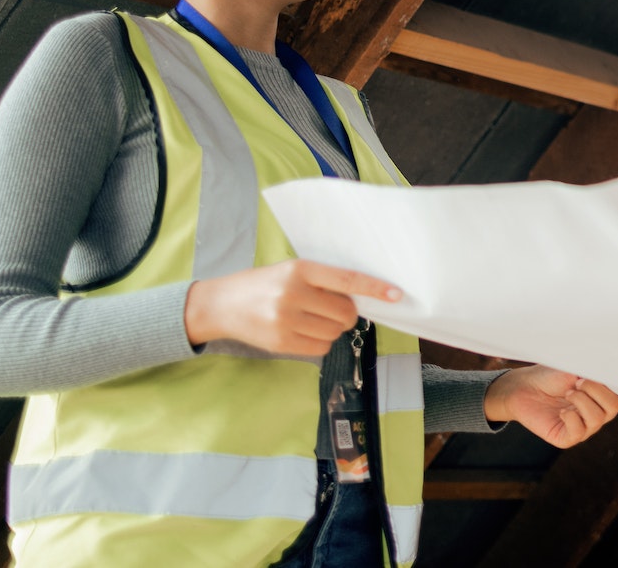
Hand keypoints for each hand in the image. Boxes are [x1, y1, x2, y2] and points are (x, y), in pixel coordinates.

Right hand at [183, 259, 399, 355]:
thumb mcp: (292, 270)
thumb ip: (323, 281)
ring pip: (334, 333)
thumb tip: (363, 297)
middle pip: (345, 313)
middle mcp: (293, 294)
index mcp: (300, 270)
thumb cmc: (265, 284)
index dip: (374, 288)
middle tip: (333, 309)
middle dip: (347, 314)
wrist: (222, 304)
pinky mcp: (279, 343)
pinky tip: (303, 331)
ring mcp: (285, 321)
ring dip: (332, 328)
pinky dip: (320, 342)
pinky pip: (319, 348)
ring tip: (311, 318)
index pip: (347, 280)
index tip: (396, 294)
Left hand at [483, 366, 617, 447]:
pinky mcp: (569, 438)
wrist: (523, 386)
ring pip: (600, 417)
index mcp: (605, 395)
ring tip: (568, 392)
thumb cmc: (551, 372)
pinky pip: (581, 428)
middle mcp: (598, 413)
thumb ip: (602, 370)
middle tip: (579, 381)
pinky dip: (570, 414)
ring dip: (583, 399)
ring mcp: (585, 427)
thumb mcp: (581, 365)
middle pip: (616, 406)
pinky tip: (561, 410)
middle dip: (598, 389)